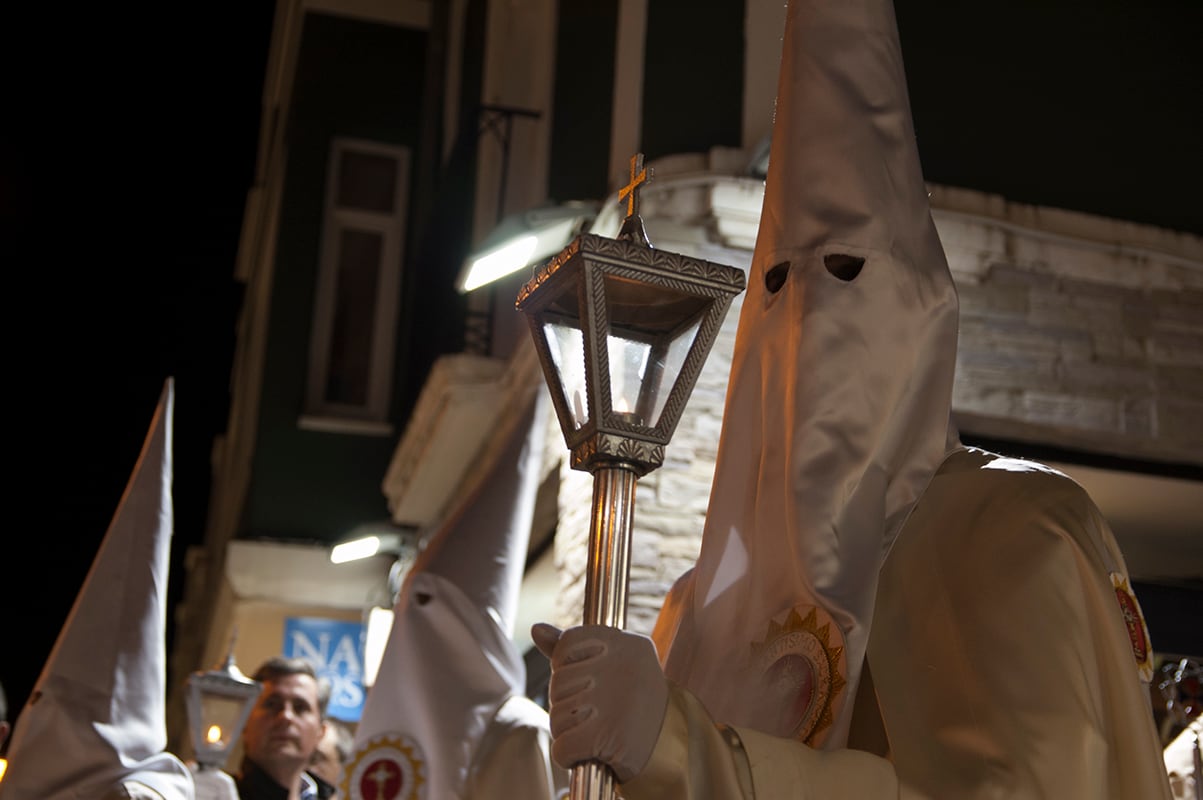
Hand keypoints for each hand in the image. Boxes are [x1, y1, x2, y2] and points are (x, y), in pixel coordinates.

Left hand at [531, 623, 668, 783]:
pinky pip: (561, 747)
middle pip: (558, 683)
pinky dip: (570, 756)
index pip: (568, 643)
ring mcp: (613, 701)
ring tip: (599, 733)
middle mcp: (621, 667)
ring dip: (569, 732)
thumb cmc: (634, 704)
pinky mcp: (605, 736)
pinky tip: (592, 753)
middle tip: (600, 714)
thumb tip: (536, 629)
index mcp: (627, 644)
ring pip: (557, 716)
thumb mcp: (612, 666)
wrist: (671, 750)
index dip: (568, 666)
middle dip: (569, 704)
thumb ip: (572, 648)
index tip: (590, 682)